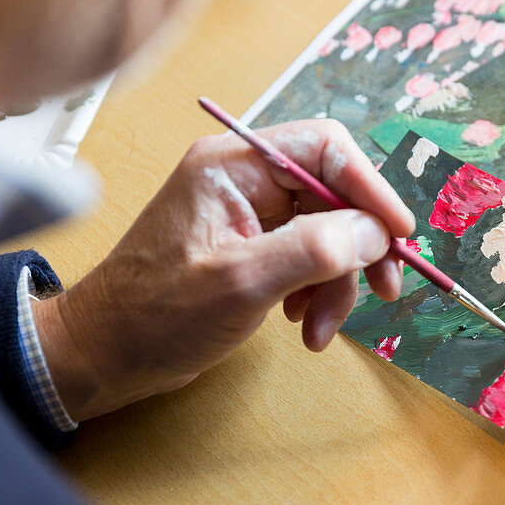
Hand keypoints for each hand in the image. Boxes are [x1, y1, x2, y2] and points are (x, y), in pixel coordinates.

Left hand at [33, 119, 414, 420]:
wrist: (105, 355)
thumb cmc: (154, 315)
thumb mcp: (242, 282)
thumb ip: (313, 249)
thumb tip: (374, 232)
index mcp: (232, 165)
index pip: (324, 149)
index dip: (371, 187)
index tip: (399, 233)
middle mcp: (243, 180)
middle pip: (332, 194)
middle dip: (357, 247)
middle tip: (384, 288)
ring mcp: (247, 214)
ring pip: (325, 232)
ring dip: (336, 282)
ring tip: (320, 329)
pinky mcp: (250, 248)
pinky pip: (306, 257)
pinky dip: (316, 292)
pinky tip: (303, 325)